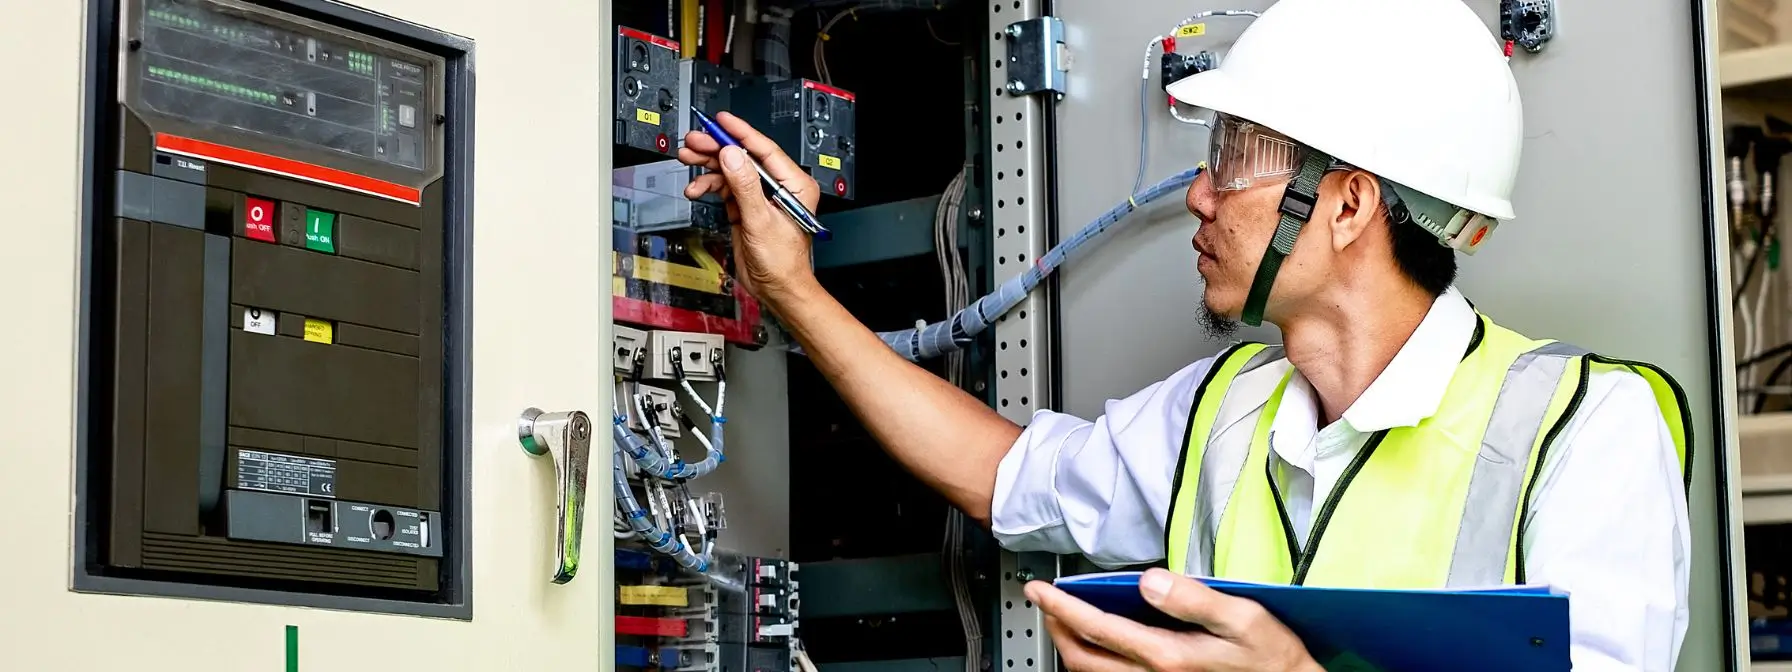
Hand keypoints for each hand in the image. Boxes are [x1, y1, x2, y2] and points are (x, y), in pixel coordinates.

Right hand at [678, 112, 822, 302]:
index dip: (741, 132)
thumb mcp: (762, 222)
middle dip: (716, 148)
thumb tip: (734, 156)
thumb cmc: (783, 263)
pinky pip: (725, 188)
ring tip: (688, 159)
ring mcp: (760, 196)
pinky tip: (696, 188)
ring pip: (731, 170)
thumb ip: (746, 187)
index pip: (765, 149)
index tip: (721, 121)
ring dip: (708, 166)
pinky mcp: (746, 207)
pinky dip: (709, 186)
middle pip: (743, 157)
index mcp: (794, 185)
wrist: (777, 289)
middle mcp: (778, 187)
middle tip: (694, 141)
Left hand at [1024, 569, 1322, 671]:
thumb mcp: (1243, 619)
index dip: (1062, 608)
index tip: (1040, 589)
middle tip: (1043, 601)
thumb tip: (1149, 581)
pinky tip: (1099, 642)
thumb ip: (1193, 598)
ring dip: (1071, 645)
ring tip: (1063, 617)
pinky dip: (1095, 660)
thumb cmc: (1271, 657)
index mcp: (1168, 657)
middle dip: (1056, 628)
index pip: (1098, 629)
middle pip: (1083, 659)